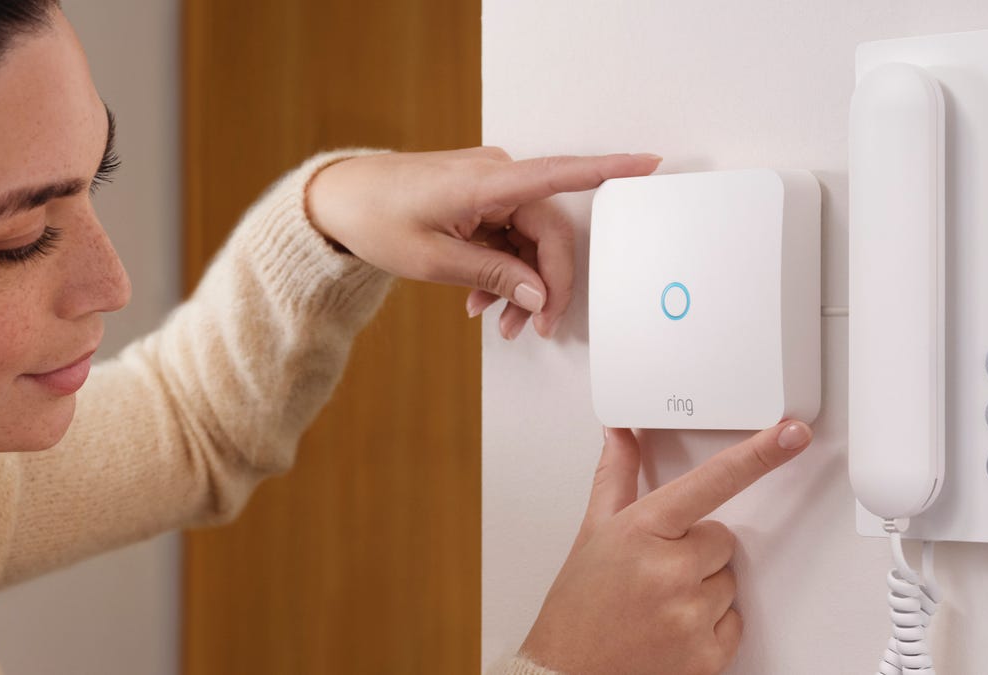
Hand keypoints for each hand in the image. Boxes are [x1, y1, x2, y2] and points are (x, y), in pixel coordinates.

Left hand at [304, 147, 661, 338]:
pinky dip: (503, 270)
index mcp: (487, 182)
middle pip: (548, 232)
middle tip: (533, 326)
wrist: (337, 198)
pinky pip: (509, 235)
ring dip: (521, 283)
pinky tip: (483, 300)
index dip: (610, 170)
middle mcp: (495, 176)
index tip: (649, 165)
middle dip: (545, 283)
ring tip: (499, 321)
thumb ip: (493, 275)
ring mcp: (488, 185)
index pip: (561, 174)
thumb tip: (540, 294)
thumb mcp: (433, 260)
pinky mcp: (480, 196)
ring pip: (529, 239)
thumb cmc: (375, 219)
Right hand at [520, 421, 813, 674]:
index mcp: (641, 530)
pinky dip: (710, 627)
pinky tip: (671, 630)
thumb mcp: (592, 533)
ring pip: (728, 582)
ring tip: (657, 605)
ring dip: (702, 590)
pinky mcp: (707, 655)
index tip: (791, 435)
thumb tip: (620, 433)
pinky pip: (734, 622)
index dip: (758, 455)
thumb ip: (616, 475)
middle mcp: (668, 569)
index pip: (712, 482)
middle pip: (723, 538)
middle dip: (695, 551)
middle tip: (654, 572)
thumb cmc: (577, 609)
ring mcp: (690, 614)